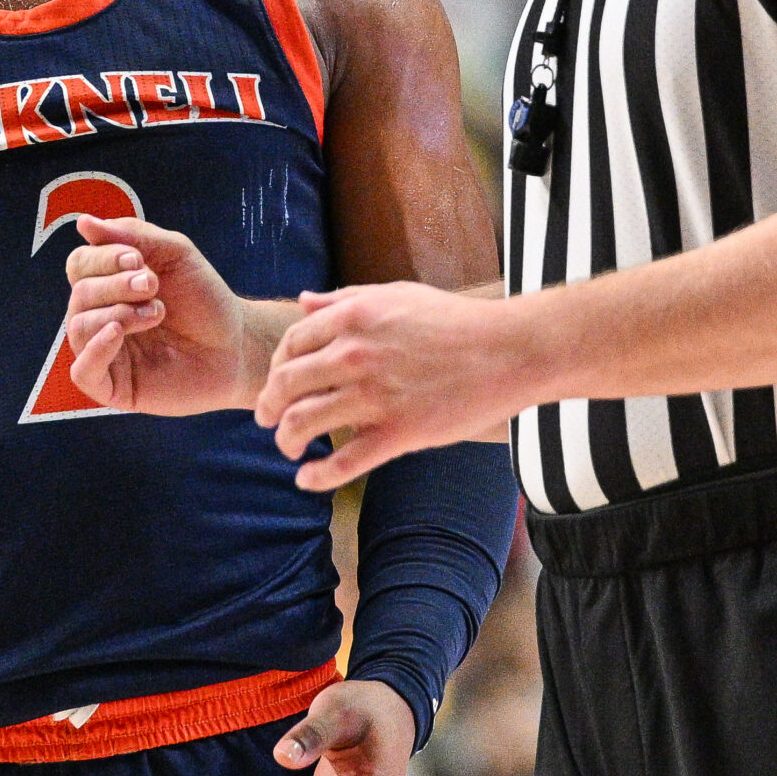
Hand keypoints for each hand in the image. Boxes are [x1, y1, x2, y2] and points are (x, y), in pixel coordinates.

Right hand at [62, 215, 258, 414]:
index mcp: (109, 286)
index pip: (80, 265)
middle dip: (115, 285)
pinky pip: (82, 372)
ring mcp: (106, 353)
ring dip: (116, 312)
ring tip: (156, 312)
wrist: (237, 344)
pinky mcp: (115, 387)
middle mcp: (101, 317)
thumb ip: (132, 235)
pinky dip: (95, 349)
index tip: (138, 259)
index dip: (101, 258)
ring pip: (78, 328)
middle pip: (79, 294)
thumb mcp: (174, 254)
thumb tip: (83, 222)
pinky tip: (118, 332)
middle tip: (152, 285)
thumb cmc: (205, 299)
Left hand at [260, 283, 528, 490]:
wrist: (510, 350)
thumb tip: (302, 300)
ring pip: (303, 424)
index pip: (290, 346)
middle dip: (268, 406)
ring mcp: (375, 396)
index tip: (279, 384)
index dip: (276, 368)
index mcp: (352, 317)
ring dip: (286, 441)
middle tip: (266, 419)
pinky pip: (343, 464)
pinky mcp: (399, 433)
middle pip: (285, 385)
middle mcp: (355, 354)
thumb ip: (344, 299)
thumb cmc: (454, 320)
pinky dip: (317, 477)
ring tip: (289, 449)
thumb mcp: (395, 295)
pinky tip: (307, 480)